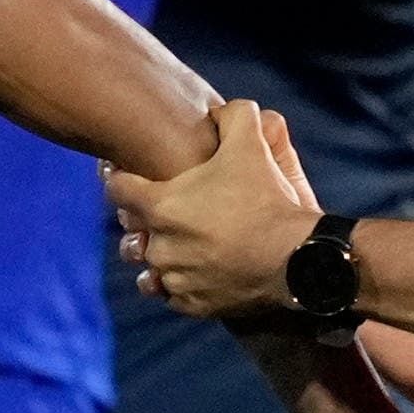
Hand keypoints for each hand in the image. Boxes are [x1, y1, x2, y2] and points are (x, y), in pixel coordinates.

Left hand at [108, 98, 325, 316]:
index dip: (122, 177)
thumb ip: (233, 116)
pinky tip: (196, 270)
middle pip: (132, 229)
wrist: (298, 259)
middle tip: (168, 209)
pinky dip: (181, 283)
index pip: (115, 189)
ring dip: (160, 253)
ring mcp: (173, 278)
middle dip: (144, 218)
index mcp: (160, 206)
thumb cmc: (269, 199)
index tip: (131, 173)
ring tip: (179, 244)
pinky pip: (171, 293)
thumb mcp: (252, 146)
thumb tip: (220, 108)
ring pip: (148, 265)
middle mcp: (158, 245)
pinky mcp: (191, 304)